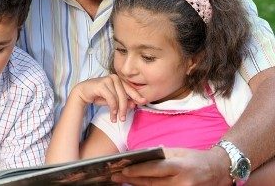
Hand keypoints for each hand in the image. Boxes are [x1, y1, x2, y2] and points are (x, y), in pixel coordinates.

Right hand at [73, 74, 145, 121]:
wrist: (82, 92)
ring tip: (115, 118)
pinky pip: (111, 98)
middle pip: (124, 95)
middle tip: (123, 119)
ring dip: (117, 111)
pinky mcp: (102, 84)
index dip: (137, 96)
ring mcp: (108, 80)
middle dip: (124, 108)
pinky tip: (112, 114)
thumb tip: (134, 105)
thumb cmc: (98, 95)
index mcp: (118, 79)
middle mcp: (114, 77)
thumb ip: (122, 101)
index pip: (130, 89)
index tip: (143, 102)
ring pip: (118, 98)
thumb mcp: (112, 99)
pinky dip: (112, 108)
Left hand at [111, 148, 232, 185]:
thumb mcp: (178, 152)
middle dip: (133, 180)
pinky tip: (139, 185)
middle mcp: (182, 182)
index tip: (123, 170)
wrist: (218, 170)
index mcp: (180, 167)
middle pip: (152, 183)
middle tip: (116, 177)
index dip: (138, 171)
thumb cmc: (195, 159)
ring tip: (124, 181)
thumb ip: (160, 154)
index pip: (155, 169)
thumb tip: (140, 156)